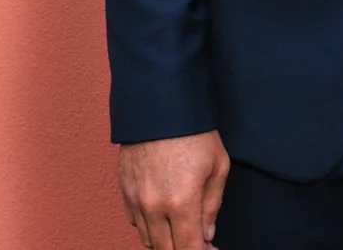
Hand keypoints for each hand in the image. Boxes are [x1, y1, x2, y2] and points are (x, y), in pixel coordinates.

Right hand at [118, 130, 228, 249]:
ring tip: (182, 230)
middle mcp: (154, 206)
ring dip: (165, 241)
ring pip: (148, 240)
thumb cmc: (194, 133)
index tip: (210, 249)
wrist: (160, 106)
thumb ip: (212, 206)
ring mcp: (136, 200)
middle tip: (198, 241)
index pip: (189, 248)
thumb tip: (206, 234)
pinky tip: (163, 216)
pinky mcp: (124, 191)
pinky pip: (134, 222)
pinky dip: (149, 226)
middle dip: (183, 249)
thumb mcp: (217, 167)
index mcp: (181, 202)